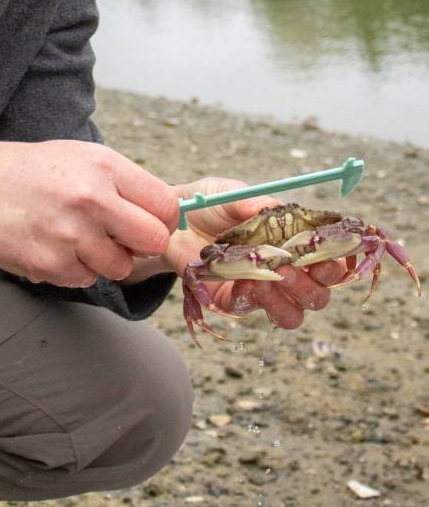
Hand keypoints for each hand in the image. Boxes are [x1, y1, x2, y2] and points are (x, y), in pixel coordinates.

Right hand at [0, 134, 179, 287]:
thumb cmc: (28, 171)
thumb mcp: (80, 157)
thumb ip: (122, 183)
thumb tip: (163, 213)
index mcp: (104, 166)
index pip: (166, 205)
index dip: (164, 219)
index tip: (152, 221)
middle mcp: (92, 199)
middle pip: (154, 240)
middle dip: (143, 243)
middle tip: (122, 237)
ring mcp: (71, 234)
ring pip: (120, 266)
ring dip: (105, 259)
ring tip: (77, 236)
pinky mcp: (51, 265)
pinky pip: (86, 278)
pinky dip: (74, 268)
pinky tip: (53, 245)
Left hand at [163, 177, 346, 329]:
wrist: (168, 221)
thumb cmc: (208, 203)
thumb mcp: (229, 193)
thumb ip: (253, 202)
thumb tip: (275, 208)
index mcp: (292, 239)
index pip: (330, 257)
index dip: (339, 260)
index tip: (333, 254)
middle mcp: (284, 268)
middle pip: (320, 292)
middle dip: (316, 284)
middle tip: (295, 268)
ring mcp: (262, 288)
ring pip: (295, 313)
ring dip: (290, 299)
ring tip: (270, 279)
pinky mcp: (235, 301)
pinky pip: (256, 311)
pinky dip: (256, 299)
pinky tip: (246, 282)